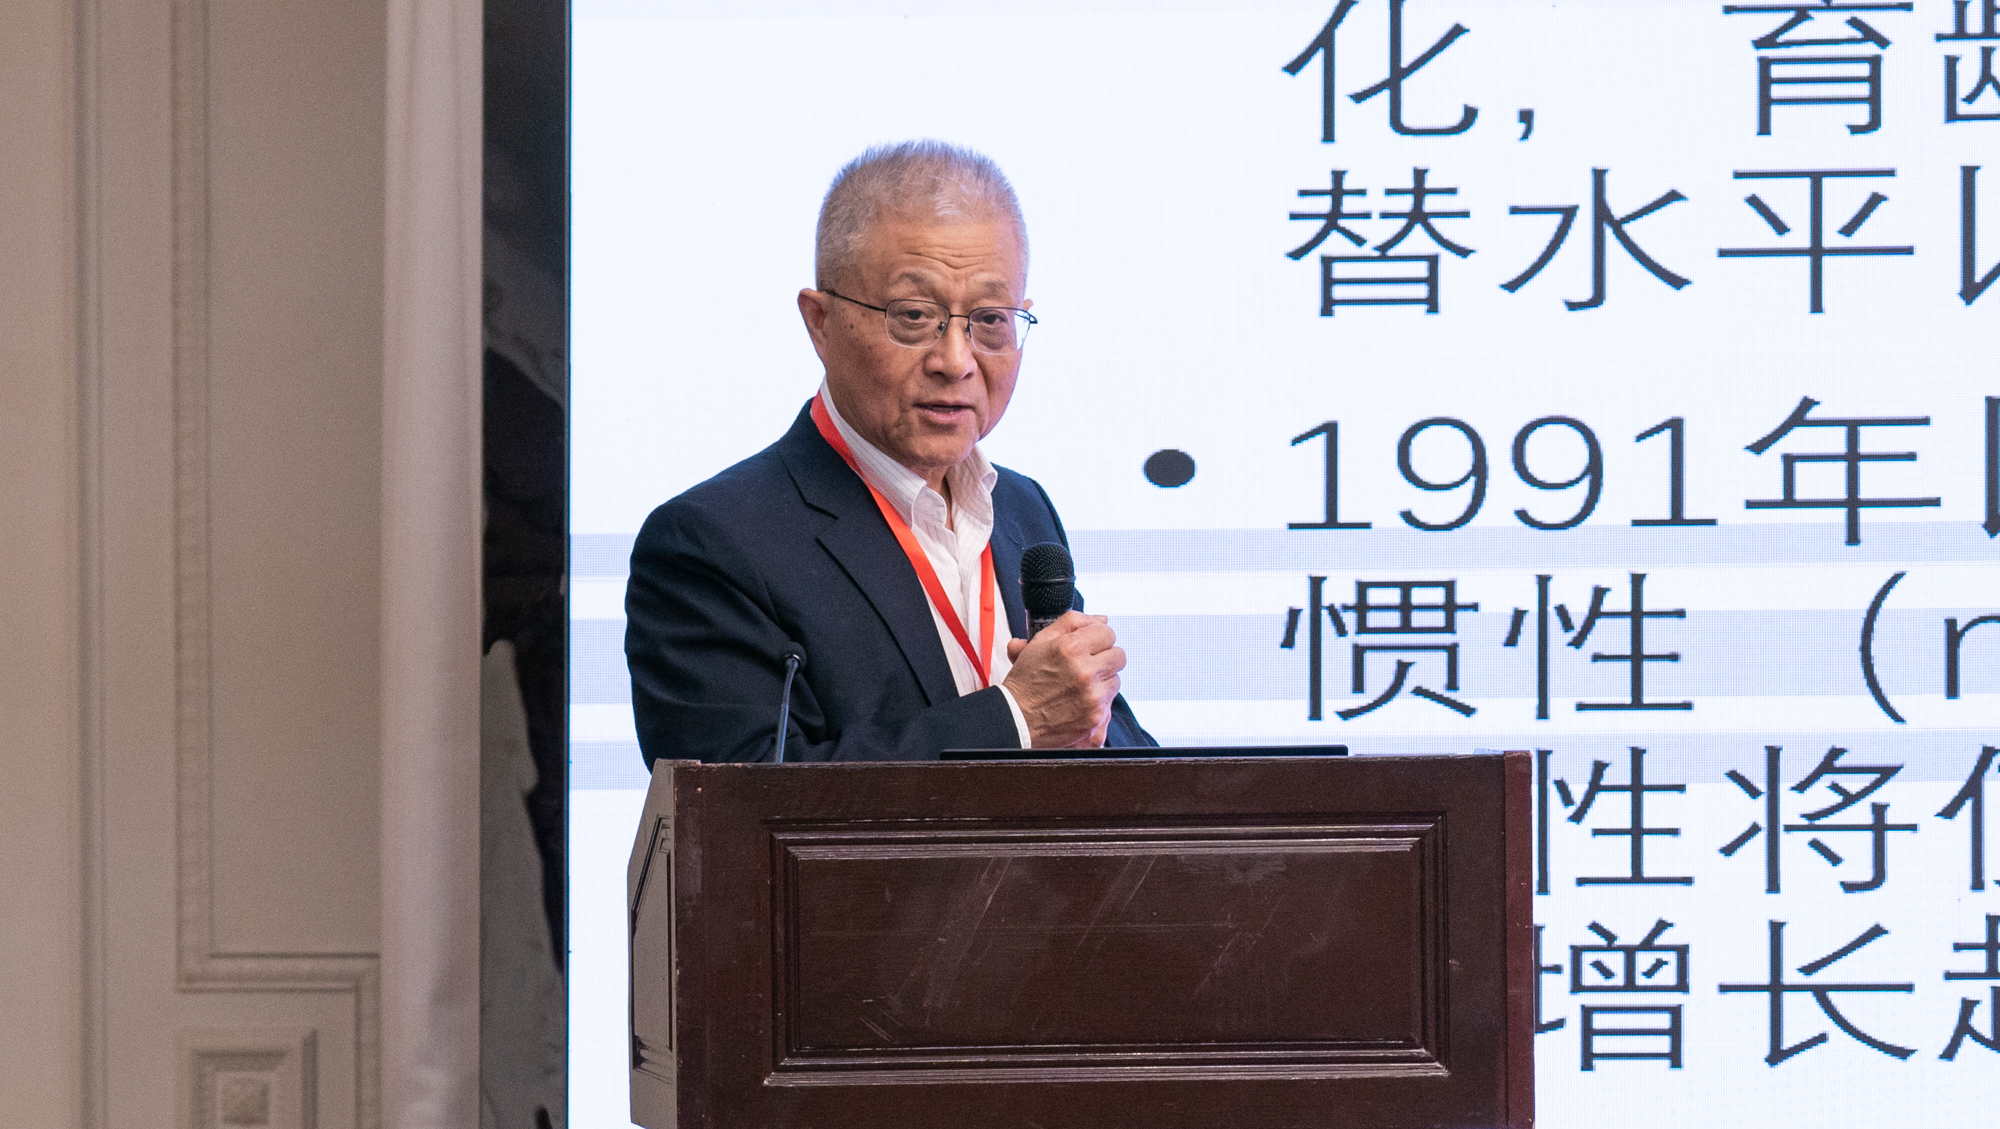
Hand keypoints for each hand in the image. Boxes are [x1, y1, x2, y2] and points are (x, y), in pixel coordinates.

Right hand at [1002, 611, 1124, 747]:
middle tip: (1086, 665)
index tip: (1089, 647)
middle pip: (1118, 656)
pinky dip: (1097, 703)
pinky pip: (1110, 704)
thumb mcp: (1040, 641)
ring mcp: (1093, 698)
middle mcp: (1085, 672)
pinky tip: (1078, 703)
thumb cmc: (1026, 680)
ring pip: (1116, 680)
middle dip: (1104, 658)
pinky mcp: (1096, 718)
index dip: (1097, 639)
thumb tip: (1102, 619)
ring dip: (1102, 681)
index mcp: (1070, 648)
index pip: (1107, 633)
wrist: (1016, 719)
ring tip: (1079, 686)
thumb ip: (1072, 622)